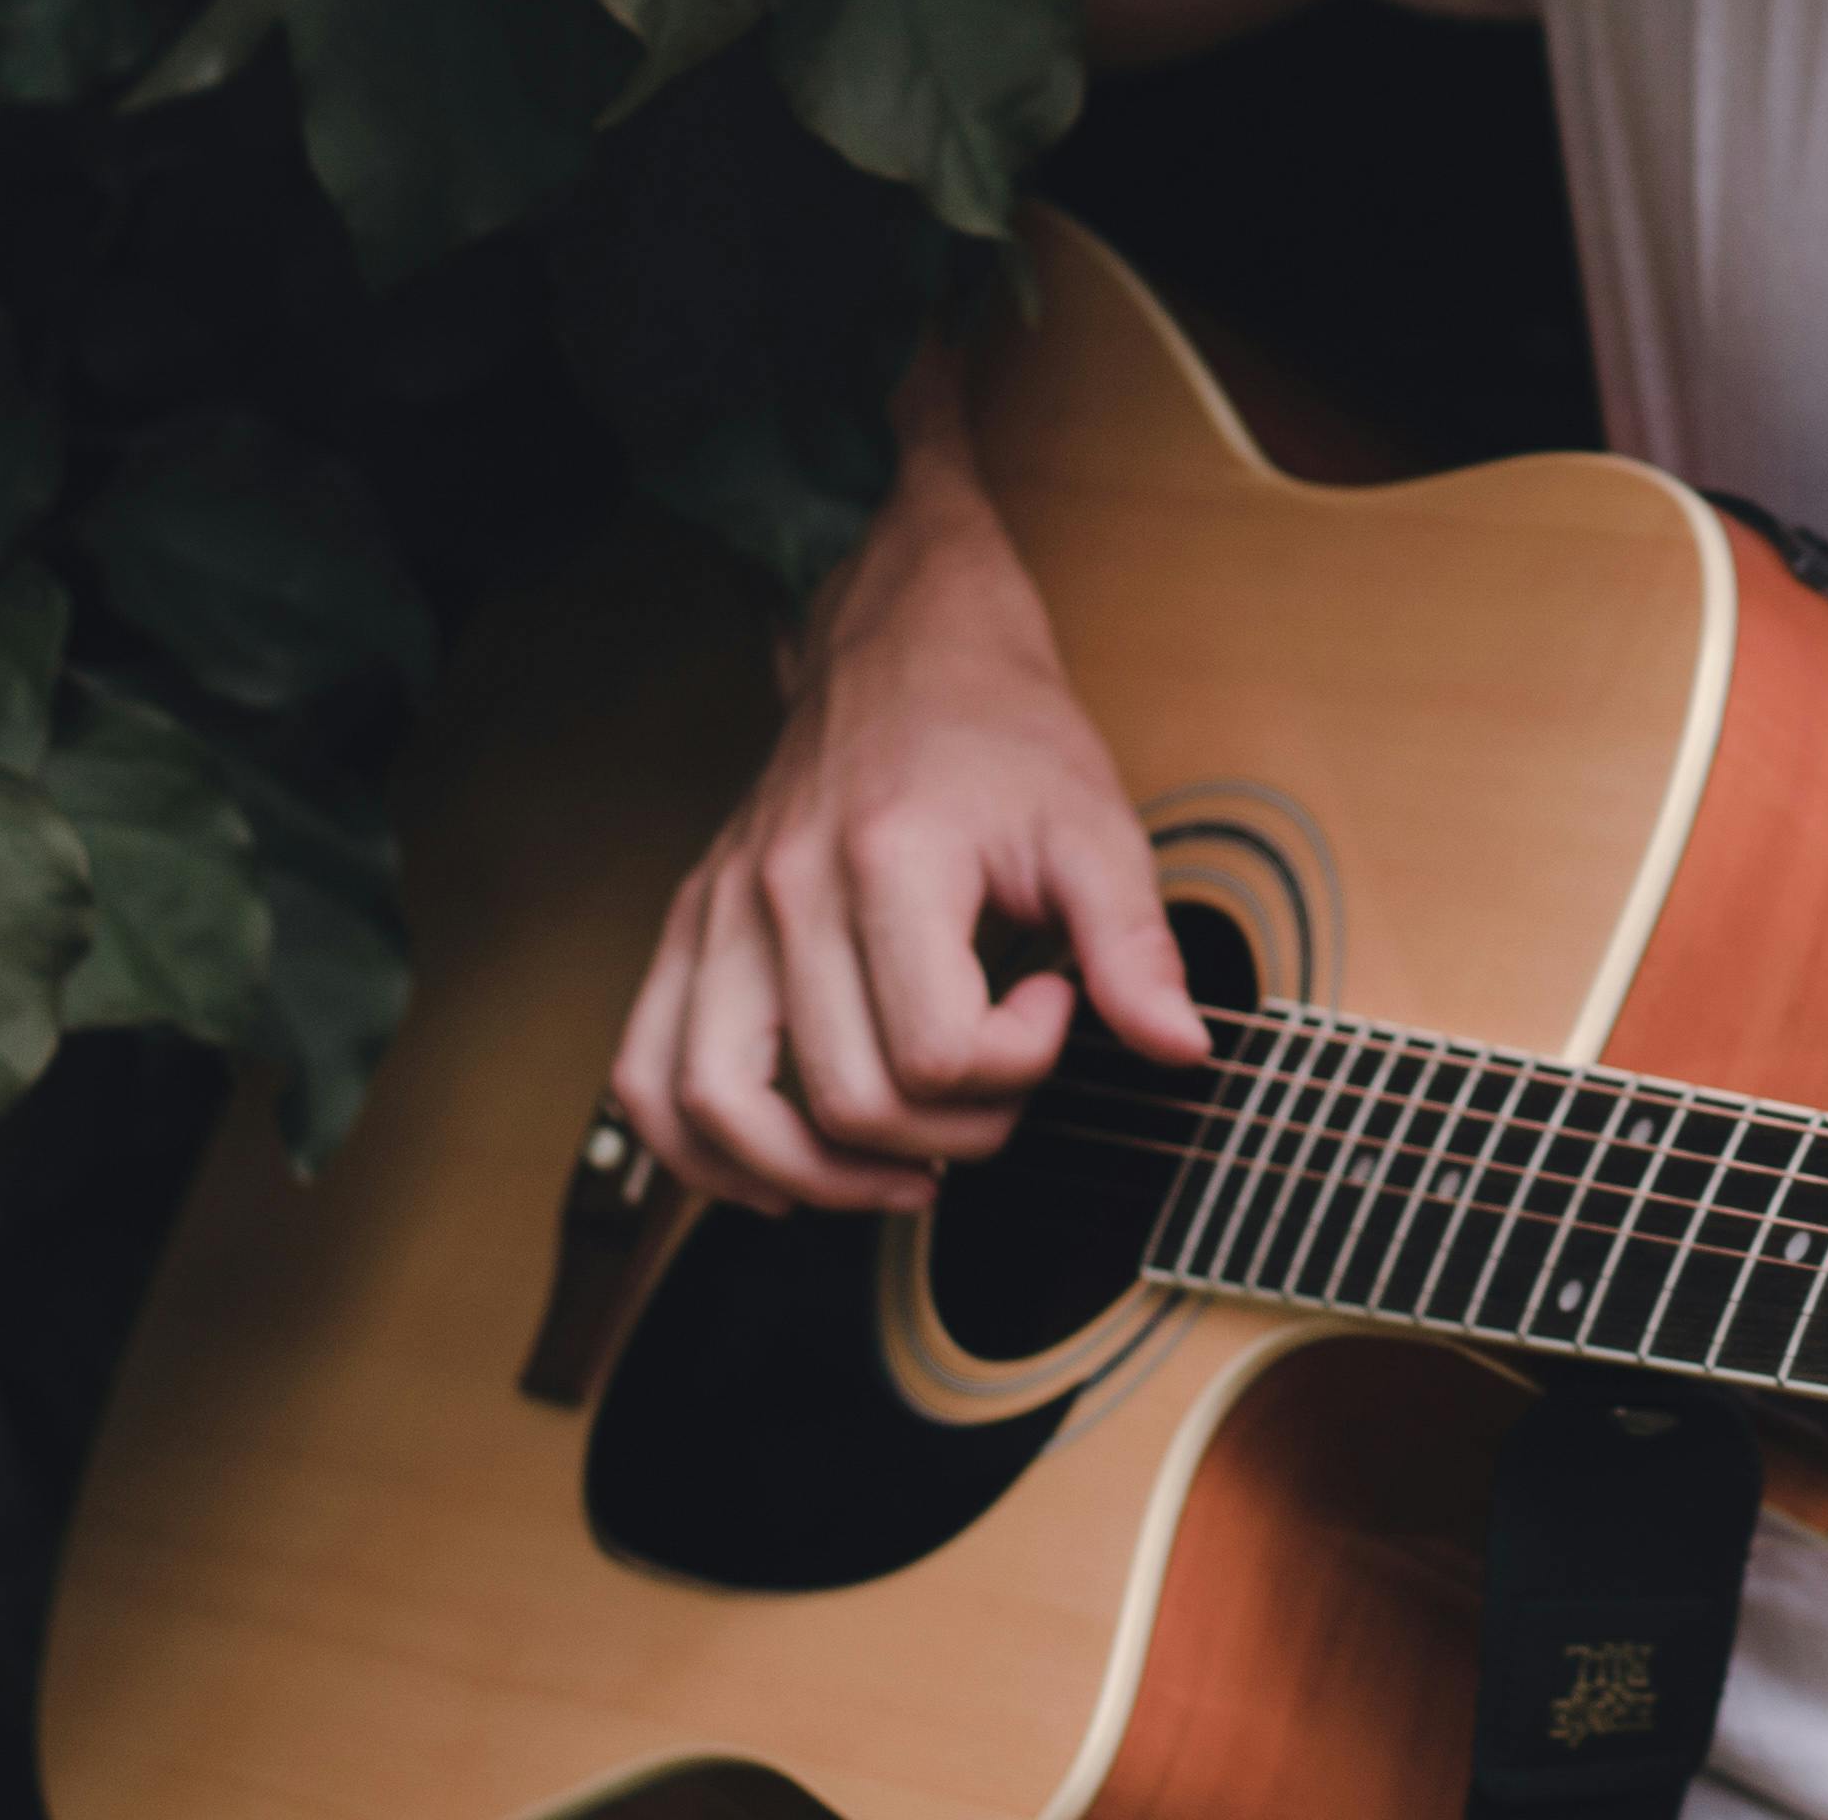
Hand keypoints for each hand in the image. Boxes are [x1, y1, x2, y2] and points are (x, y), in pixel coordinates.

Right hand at [608, 363, 1205, 1213]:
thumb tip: (1179, 1050)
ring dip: (814, 1178)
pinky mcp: (692, 932)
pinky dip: (698, 1153)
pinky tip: (780, 1174)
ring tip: (903, 1176)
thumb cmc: (999, 733)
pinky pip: (647, 1077)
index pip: (939, 1053)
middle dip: (950, 1133)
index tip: (1055, 1005)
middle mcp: (783, 892)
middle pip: (844, 1099)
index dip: (1022, 1065)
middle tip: (1005, 1081)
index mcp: (889, 860)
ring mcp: (721, 915)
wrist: (904, 648)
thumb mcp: (1094, 824)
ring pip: (716, 1107)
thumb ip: (1134, 944)